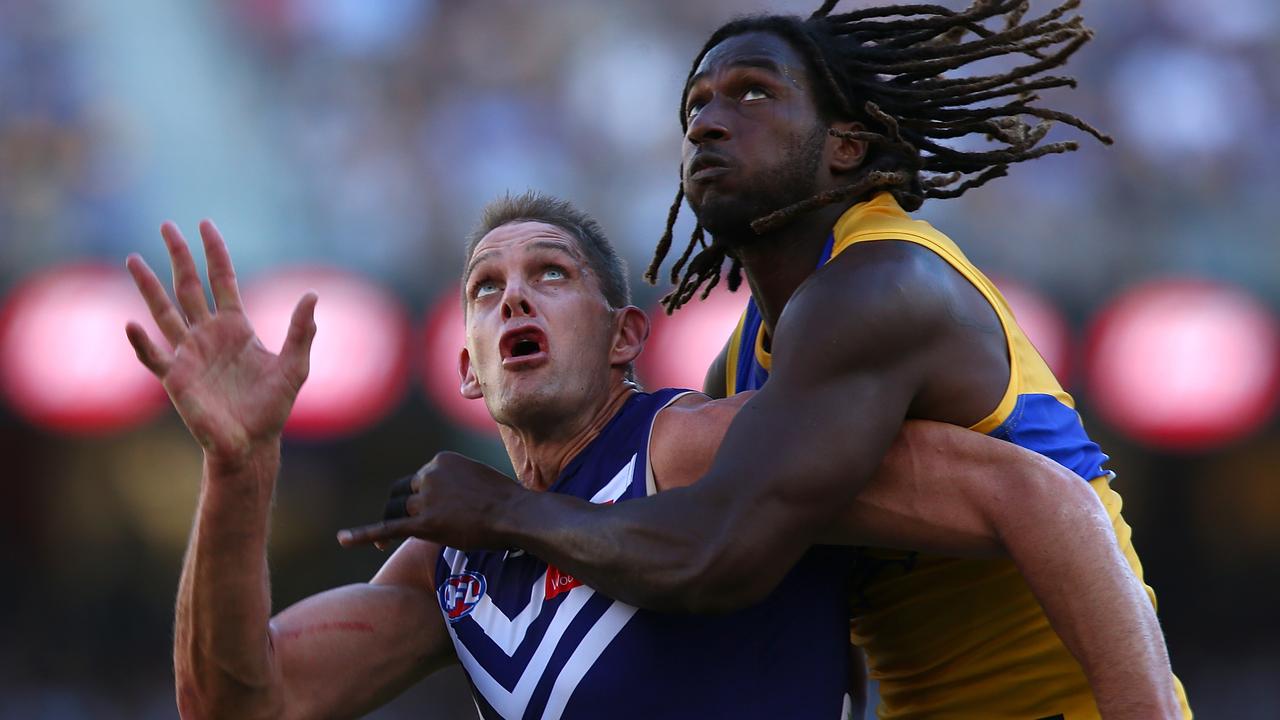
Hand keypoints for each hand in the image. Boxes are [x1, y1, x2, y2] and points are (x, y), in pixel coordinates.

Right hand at [125, 220, 317, 464]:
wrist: (252, 443)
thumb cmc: (273, 406)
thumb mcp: (295, 365)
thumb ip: (302, 331)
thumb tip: (312, 295)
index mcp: (236, 327)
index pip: (223, 280)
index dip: (215, 252)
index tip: (205, 224)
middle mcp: (208, 334)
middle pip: (189, 286)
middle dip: (179, 256)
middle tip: (166, 225)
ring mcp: (189, 354)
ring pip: (163, 312)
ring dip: (148, 287)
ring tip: (132, 259)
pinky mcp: (176, 378)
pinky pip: (154, 356)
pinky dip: (142, 342)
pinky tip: (130, 324)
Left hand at [337, 452, 521, 550]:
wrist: (516, 514)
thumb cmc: (506, 500)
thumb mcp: (477, 478)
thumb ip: (457, 482)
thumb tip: (454, 498)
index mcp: (440, 461)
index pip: (416, 479)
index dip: (415, 498)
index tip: (423, 511)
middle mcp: (429, 475)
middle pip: (400, 494)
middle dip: (399, 511)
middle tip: (402, 529)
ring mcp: (427, 498)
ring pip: (394, 512)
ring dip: (390, 526)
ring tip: (383, 543)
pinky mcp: (425, 522)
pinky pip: (387, 529)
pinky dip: (363, 535)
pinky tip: (343, 540)